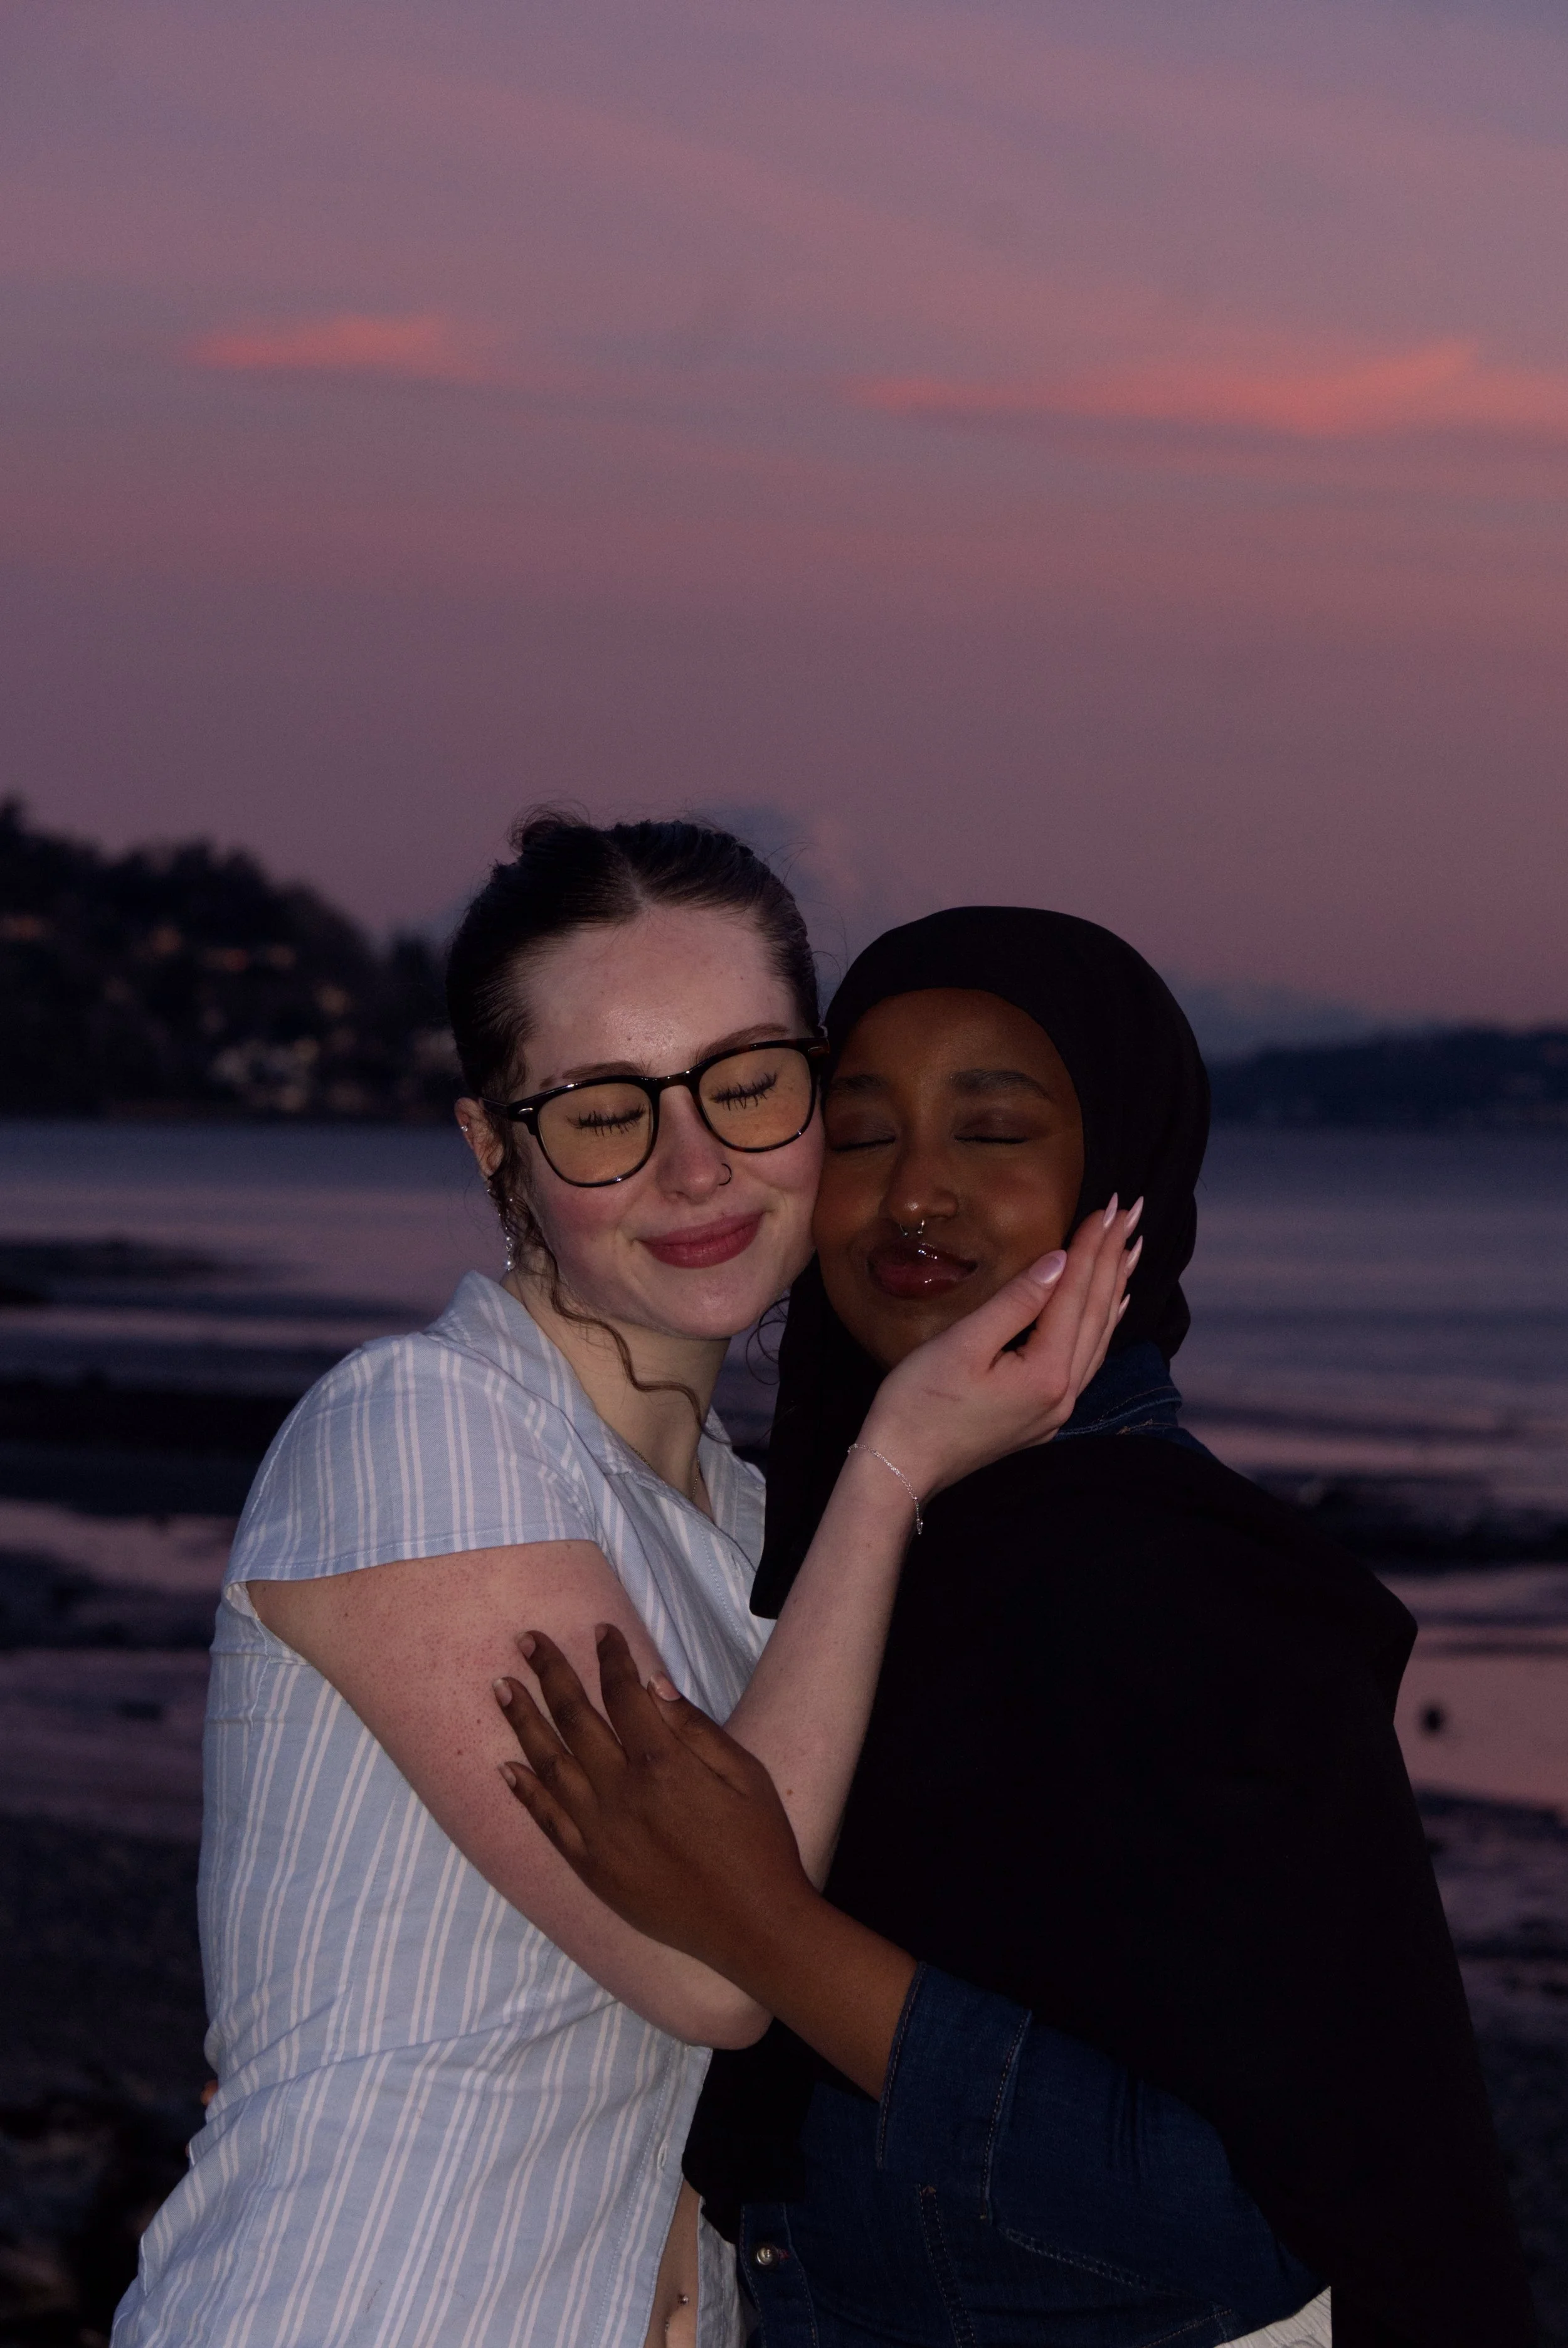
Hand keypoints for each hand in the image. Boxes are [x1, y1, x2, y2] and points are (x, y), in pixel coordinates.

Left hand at [495, 1624, 814, 1980]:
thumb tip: (652, 1683)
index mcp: (663, 1764)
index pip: (624, 1694)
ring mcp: (599, 1833)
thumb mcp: (746, 1775)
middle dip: (550, 1674)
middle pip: (575, 1719)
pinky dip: (524, 1792)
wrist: (753, 1928)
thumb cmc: (760, 1847)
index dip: (610, 1657)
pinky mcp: (591, 1868)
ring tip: (501, 1688)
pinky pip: (546, 1822)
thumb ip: (696, 1728)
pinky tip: (506, 1767)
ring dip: (522, 1723)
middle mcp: (621, 1794)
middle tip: (526, 1640)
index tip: (600, 1630)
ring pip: (548, 1765)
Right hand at [862, 1198, 1141, 1503]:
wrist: (900, 1469)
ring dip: (1114, 1288)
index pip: (1076, 1293)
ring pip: (1098, 1336)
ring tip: (1132, 1247)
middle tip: (1132, 1212)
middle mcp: (1063, 1394)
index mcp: (1046, 1374)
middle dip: (1113, 1258)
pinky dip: (1101, 1325)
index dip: (1091, 1246)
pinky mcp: (1043, 1415)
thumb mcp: (961, 1344)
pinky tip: (1112, 1306)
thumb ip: (1016, 1302)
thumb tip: (1060, 1261)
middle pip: (1096, 1312)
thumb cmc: (917, 1405)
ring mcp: (1056, 1409)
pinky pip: (1086, 1359)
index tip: (1108, 1204)